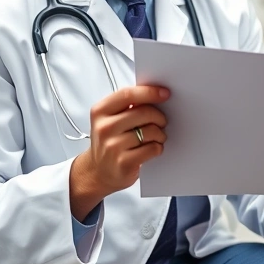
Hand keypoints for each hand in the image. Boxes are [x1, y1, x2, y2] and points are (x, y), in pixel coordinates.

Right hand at [69, 86, 168, 220]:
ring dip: (160, 134)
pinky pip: (152, 148)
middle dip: (159, 116)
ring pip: (150, 131)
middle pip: (143, 112)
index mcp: (100, 111)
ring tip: (157, 137)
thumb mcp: (111, 119)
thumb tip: (156, 94)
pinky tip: (152, 148)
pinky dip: (157, 147)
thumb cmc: (110, 141)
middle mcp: (104, 127)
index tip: (165, 93)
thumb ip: (128, 105)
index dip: (149, 92)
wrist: (98, 171)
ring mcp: (112, 146)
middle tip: (162, 121)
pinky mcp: (123, 162)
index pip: (128, 95)